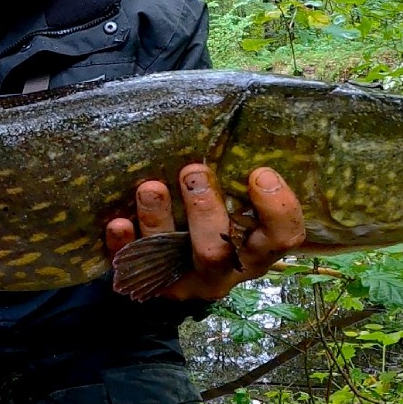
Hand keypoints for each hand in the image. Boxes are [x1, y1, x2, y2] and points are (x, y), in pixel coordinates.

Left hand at [107, 164, 304, 300]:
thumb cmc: (215, 211)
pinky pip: (135, 266)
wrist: (177, 258)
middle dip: (205, 210)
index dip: (277, 209)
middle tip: (192, 172)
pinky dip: (126, 244)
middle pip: (221, 249)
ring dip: (161, 219)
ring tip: (150, 188)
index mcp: (257, 246)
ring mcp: (188, 280)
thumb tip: (226, 121)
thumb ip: (235, 176)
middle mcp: (227, 268)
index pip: (283, 237)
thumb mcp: (234, 196)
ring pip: (174, 256)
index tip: (260, 173)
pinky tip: (119, 221)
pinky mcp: (152, 282)